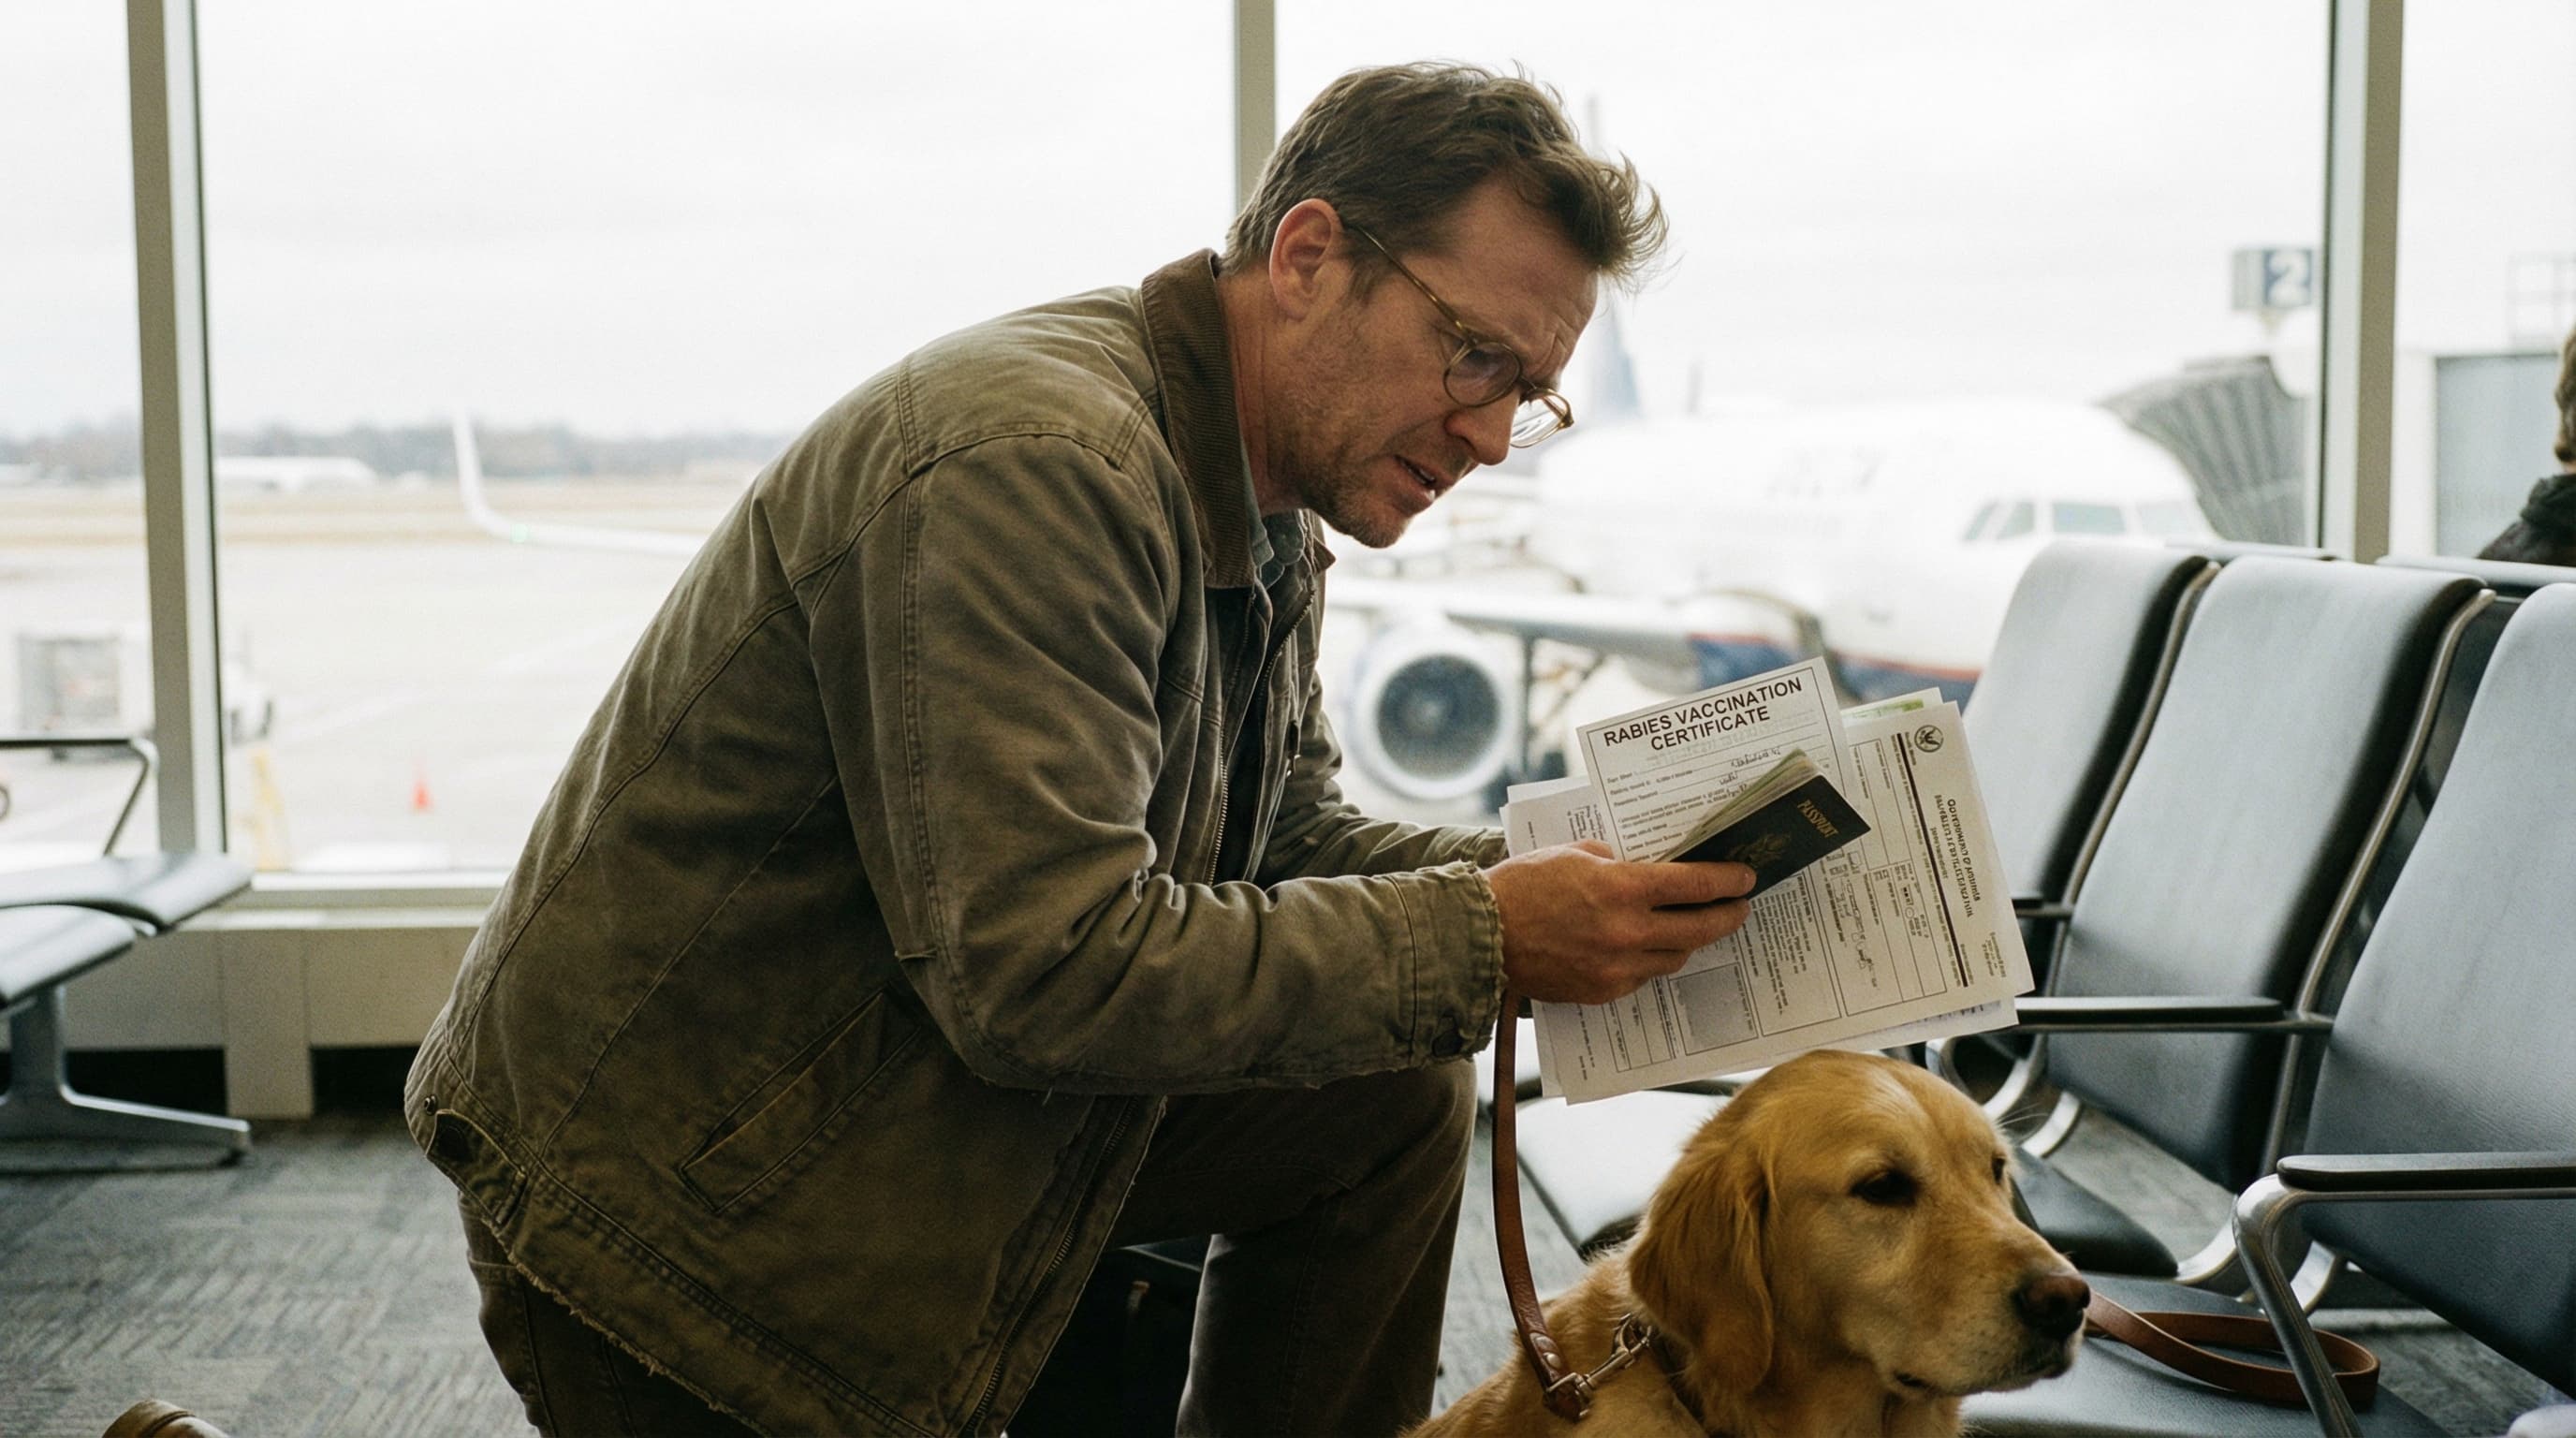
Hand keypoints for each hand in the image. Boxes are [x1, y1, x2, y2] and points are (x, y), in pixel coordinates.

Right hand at [1483, 841, 1756, 1005]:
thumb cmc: (1522, 886)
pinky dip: (1651, 960)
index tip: (1746, 876)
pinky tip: (1645, 947)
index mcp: (1622, 888)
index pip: (1696, 885)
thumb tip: (1648, 868)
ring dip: (1688, 940)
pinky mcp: (1603, 992)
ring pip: (1676, 957)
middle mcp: (1628, 932)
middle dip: (1727, 915)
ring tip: (1691, 925)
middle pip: (1700, 928)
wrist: (1480, 936)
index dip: (1728, 880)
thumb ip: (1616, 860)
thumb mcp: (1573, 853)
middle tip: (1739, 906)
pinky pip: (1644, 976)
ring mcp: (1617, 968)